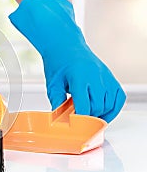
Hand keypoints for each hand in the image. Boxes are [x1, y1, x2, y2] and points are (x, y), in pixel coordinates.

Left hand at [9, 0, 125, 121]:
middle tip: (78, 120)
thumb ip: (56, 101)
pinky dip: (113, 108)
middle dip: (88, 117)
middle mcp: (96, 76)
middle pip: (98, 107)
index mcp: (80, 76)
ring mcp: (106, 76)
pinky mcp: (111, 77)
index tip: (74, 126)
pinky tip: (104, 113)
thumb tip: (59, 119)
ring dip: (99, 114)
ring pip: (109, 105)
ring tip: (87, 115)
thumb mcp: (52, 83)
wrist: (66, 45)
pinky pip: (119, 98)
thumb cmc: (58, 62)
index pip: (84, 106)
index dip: (79, 119)